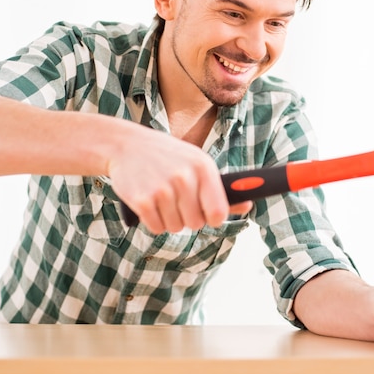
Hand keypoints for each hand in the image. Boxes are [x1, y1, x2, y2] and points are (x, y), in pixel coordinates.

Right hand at [107, 124, 251, 232]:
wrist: (126, 146)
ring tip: (162, 198)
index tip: (209, 216)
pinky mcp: (142, 200)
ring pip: (175, 227)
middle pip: (196, 223)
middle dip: (188, 217)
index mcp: (202, 167)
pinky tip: (150, 202)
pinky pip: (157, 228)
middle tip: (178, 201)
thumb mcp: (196, 164)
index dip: (214, 218)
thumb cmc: (168, 157)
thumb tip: (247, 205)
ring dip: (169, 219)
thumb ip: (220, 188)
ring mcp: (162, 189)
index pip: (218, 211)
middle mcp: (184, 178)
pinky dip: (154, 221)